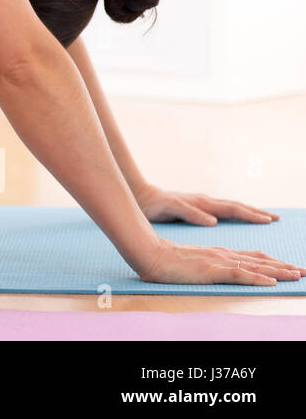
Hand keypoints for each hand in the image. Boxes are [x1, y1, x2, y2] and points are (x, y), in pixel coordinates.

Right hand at [135, 236, 304, 285]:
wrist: (148, 252)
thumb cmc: (163, 259)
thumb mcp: (189, 261)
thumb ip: (204, 264)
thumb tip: (214, 270)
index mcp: (218, 253)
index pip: (252, 257)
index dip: (273, 262)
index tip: (290, 267)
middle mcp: (223, 254)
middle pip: (260, 260)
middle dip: (284, 266)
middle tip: (304, 272)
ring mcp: (218, 261)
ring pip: (255, 265)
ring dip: (279, 271)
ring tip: (297, 275)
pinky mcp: (211, 269)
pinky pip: (240, 274)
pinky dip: (258, 277)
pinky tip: (271, 281)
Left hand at [136, 183, 279, 224]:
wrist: (142, 197)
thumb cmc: (155, 206)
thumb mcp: (172, 209)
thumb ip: (192, 214)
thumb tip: (213, 221)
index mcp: (202, 203)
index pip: (232, 209)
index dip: (250, 215)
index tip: (267, 220)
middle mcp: (205, 201)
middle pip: (235, 206)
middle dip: (255, 212)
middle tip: (275, 218)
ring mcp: (201, 203)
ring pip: (230, 206)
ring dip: (247, 211)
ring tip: (263, 216)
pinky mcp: (197, 206)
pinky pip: (221, 209)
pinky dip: (234, 212)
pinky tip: (237, 216)